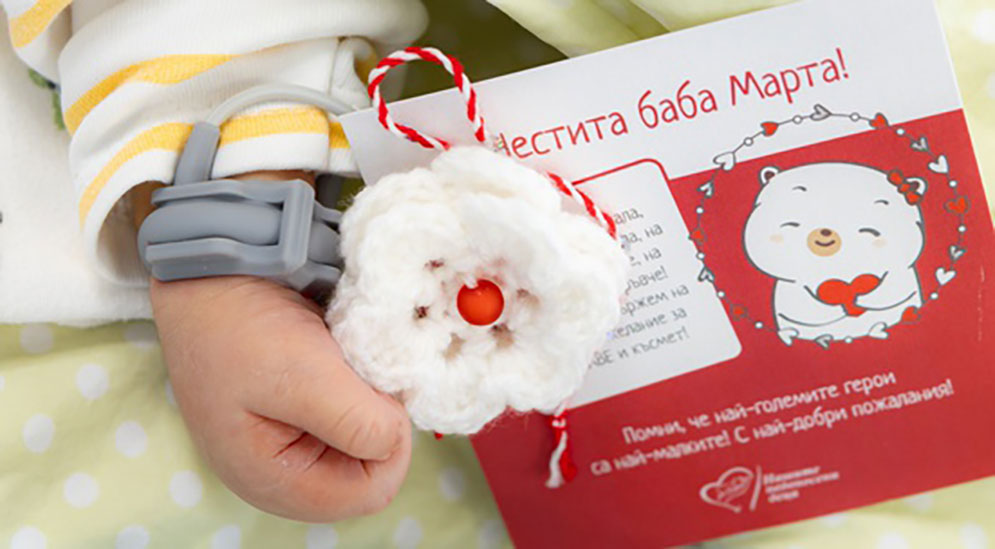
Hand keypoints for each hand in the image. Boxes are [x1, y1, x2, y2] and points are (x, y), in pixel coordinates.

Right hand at [151, 276, 410, 520]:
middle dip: (379, 420)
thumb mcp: (304, 375)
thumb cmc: (240, 325)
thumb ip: (357, 422)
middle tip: (365, 370)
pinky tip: (340, 355)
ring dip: (369, 398)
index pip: (370, 491)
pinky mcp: (294, 411)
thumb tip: (394, 437)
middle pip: (368, 468)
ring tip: (347, 359)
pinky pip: (347, 412)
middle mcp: (281, 471)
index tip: (381, 390)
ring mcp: (287, 440)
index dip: (391, 442)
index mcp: (272, 479)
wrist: (207, 269)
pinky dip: (356, 384)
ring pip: (362, 439)